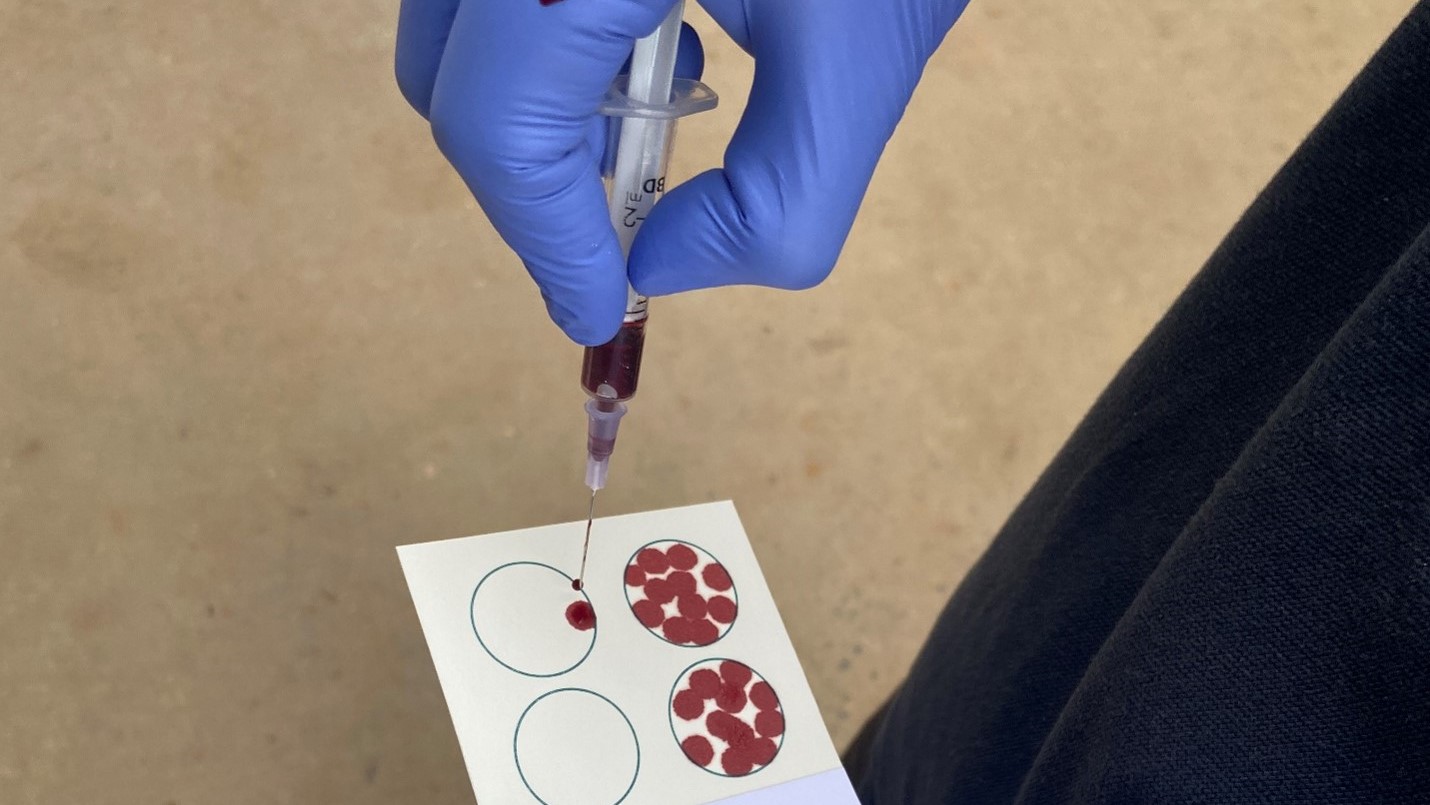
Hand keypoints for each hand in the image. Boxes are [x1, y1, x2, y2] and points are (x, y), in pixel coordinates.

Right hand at [396, 0, 968, 344]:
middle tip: (627, 222)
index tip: (598, 309)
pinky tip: (668, 28)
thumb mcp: (863, 47)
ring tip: (680, 99)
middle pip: (451, 77)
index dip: (543, 239)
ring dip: (548, 101)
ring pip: (464, 28)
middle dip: (537, 174)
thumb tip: (663, 266)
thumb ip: (778, 198)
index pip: (495, 119)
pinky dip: (562, 37)